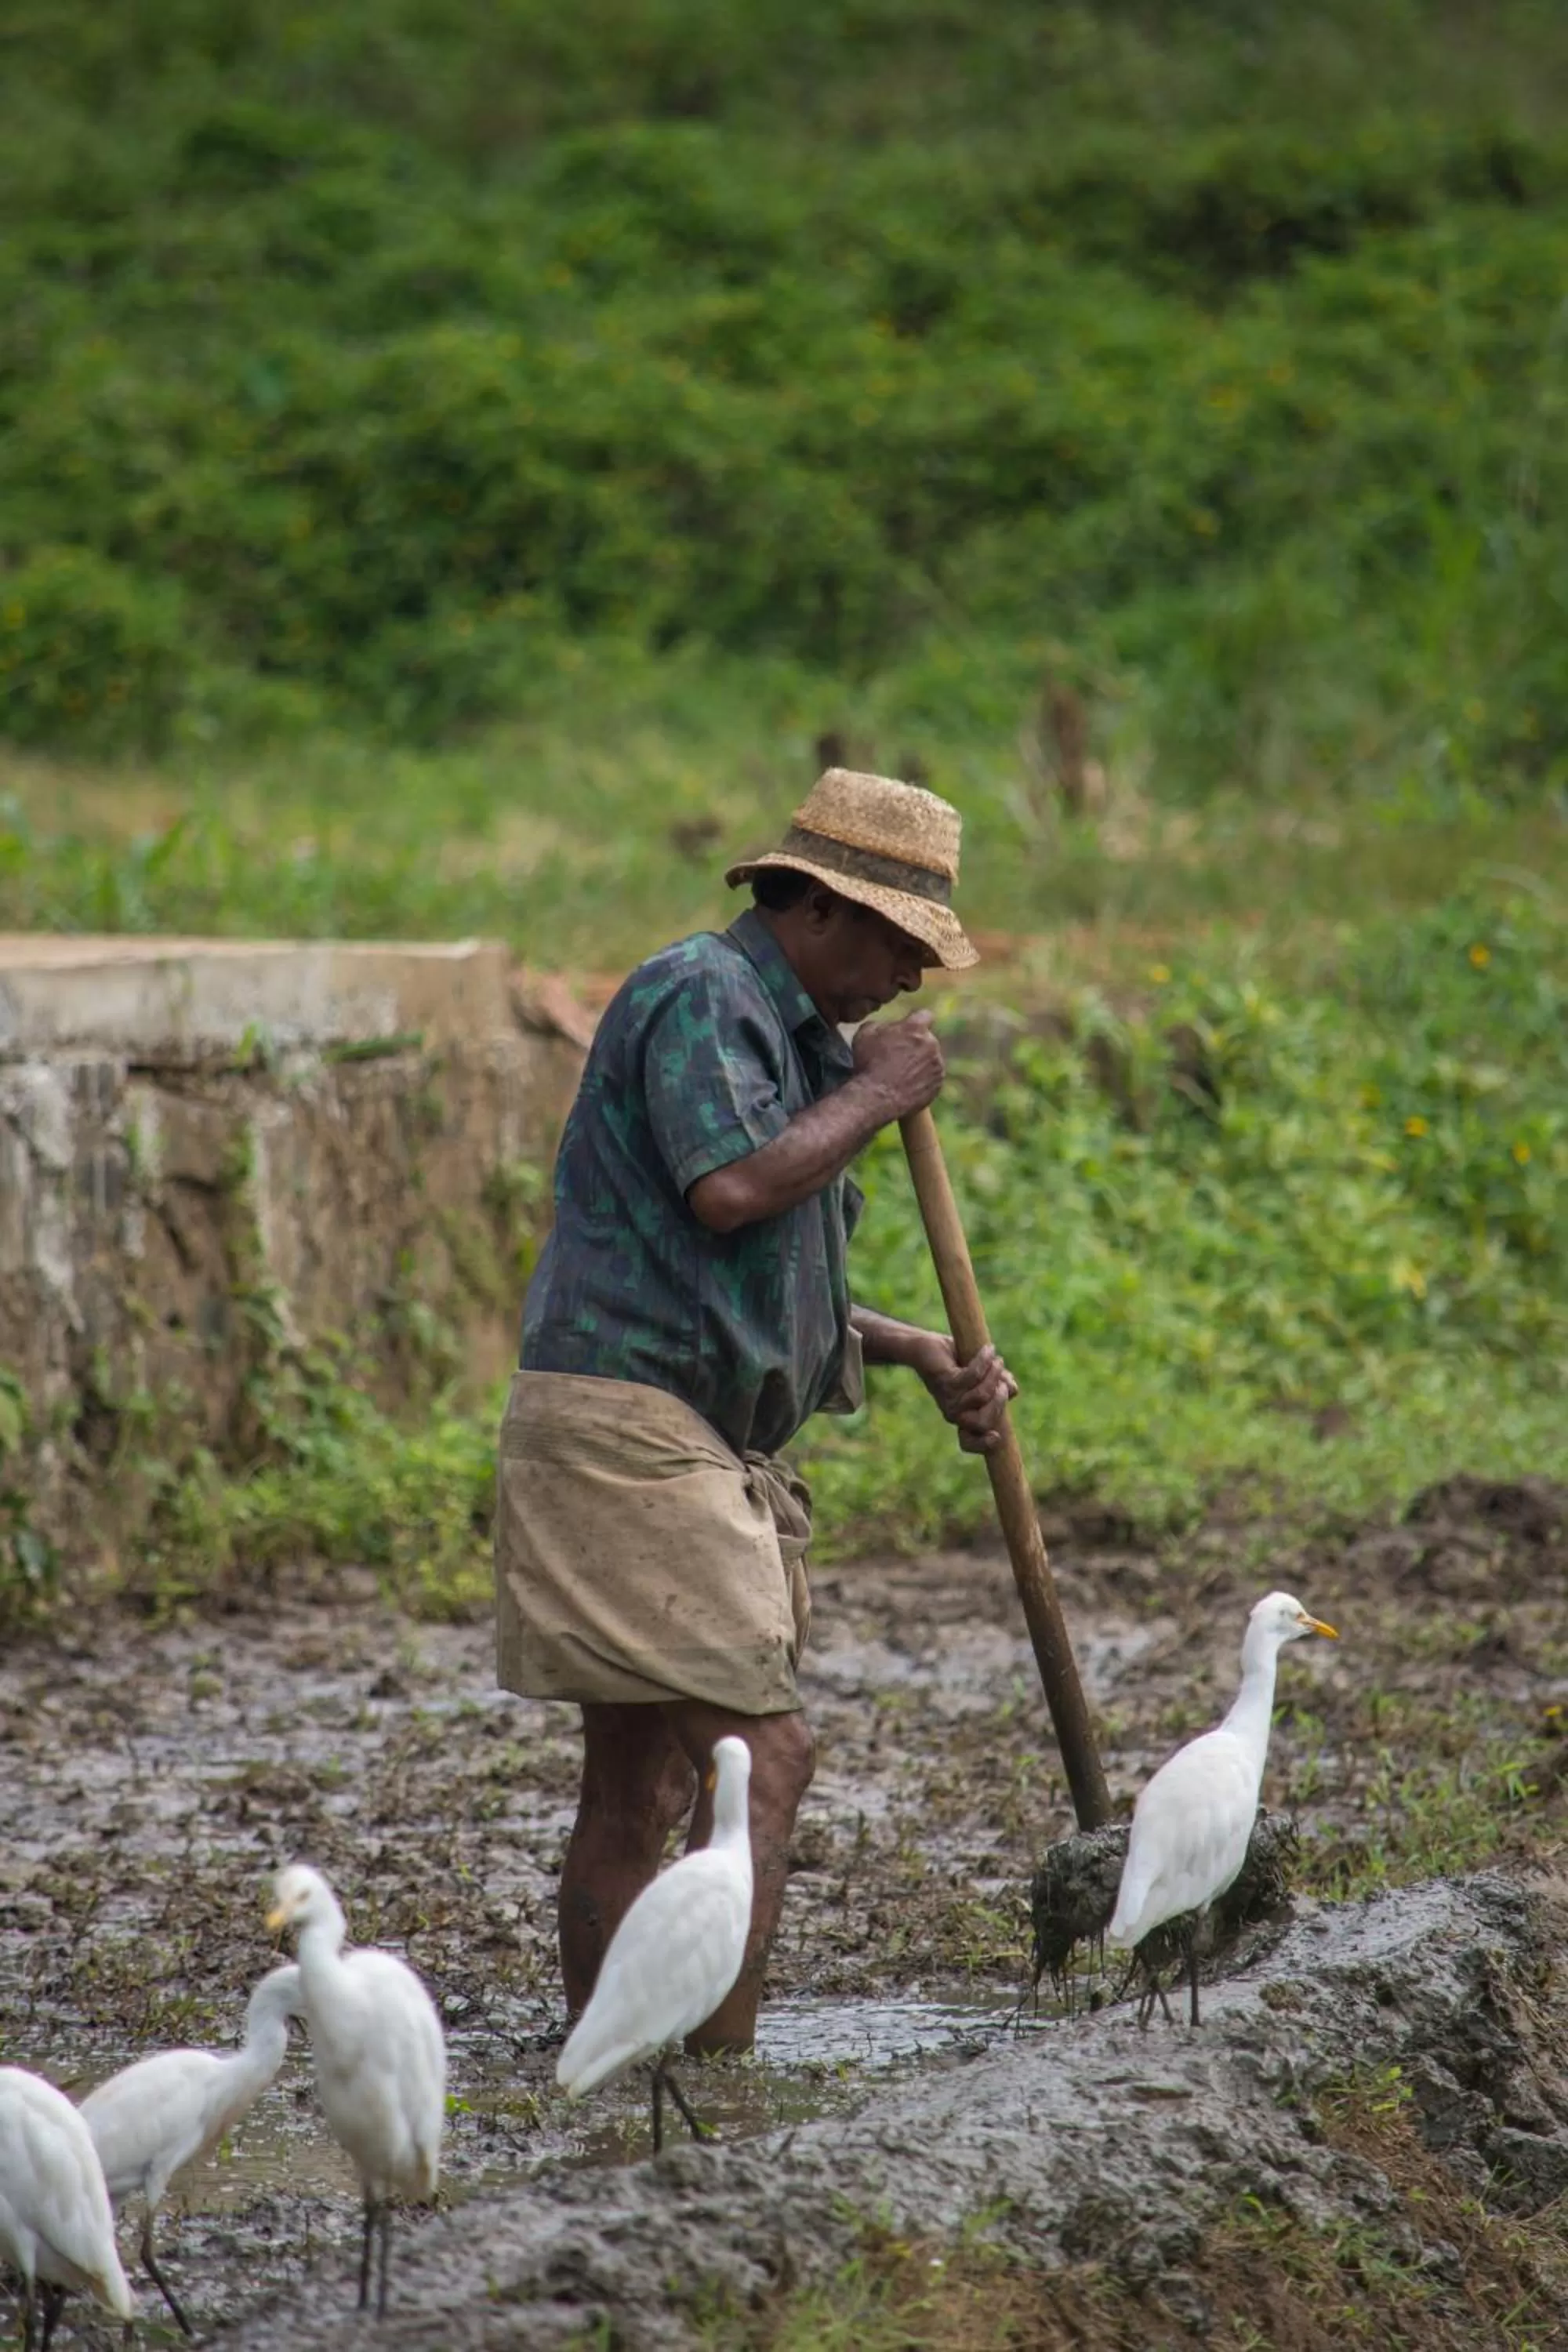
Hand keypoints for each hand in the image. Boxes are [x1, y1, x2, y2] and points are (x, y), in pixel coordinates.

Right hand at [852, 1010, 944, 1119]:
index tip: (908, 1030)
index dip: (915, 1022)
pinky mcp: (938, 1084)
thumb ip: (880, 1024)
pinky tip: (907, 1086)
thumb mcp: (865, 1034)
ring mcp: (937, 1065)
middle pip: (927, 1040)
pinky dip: (923, 1081)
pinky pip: (932, 1079)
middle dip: (916, 1045)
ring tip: (901, 1075)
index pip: (924, 1015)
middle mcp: (932, 1043)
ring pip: (931, 1059)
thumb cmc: (869, 1064)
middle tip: (898, 1057)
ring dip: (920, 1063)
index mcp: (916, 1028)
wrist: (876, 1097)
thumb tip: (887, 1027)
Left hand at [914, 1336, 1018, 1454]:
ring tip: (997, 1360)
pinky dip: (985, 1360)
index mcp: (963, 1417)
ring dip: (995, 1374)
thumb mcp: (985, 1376)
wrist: (926, 1347)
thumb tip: (1013, 1390)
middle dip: (1000, 1402)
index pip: (968, 1443)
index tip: (997, 1437)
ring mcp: (948, 1398)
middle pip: (984, 1423)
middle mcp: (954, 1413)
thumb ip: (1001, 1385)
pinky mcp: (945, 1381)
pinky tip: (989, 1349)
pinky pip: (973, 1375)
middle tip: (1002, 1382)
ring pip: (982, 1395)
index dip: (983, 1445)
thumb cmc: (956, 1362)